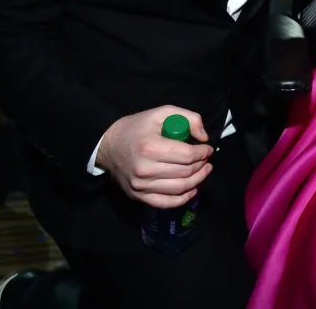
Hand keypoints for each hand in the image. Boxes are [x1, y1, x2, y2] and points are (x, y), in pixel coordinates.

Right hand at [97, 105, 212, 208]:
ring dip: (197, 180)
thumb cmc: (136, 127)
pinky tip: (192, 190)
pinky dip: (182, 199)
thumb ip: (188, 118)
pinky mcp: (138, 196)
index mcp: (151, 148)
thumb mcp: (161, 113)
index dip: (203, 153)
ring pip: (179, 188)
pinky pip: (165, 202)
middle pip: (185, 172)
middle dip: (202, 165)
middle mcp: (145, 170)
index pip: (187, 156)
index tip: (208, 148)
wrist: (107, 145)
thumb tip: (203, 138)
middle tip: (206, 159)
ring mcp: (141, 186)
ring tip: (204, 171)